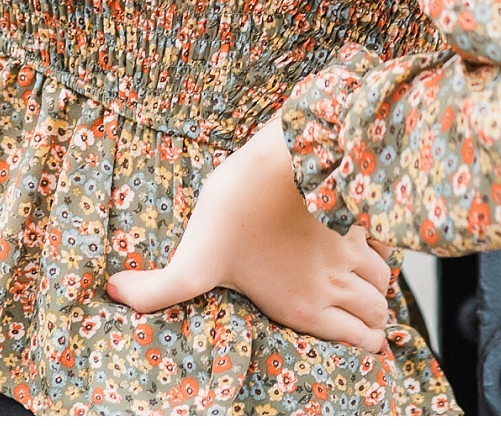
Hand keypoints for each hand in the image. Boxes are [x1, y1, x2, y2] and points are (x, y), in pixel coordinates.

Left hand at [105, 116, 395, 354]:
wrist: (279, 155)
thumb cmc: (238, 208)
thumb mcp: (194, 258)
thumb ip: (159, 286)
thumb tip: (114, 293)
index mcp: (306, 304)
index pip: (362, 341)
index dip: (363, 345)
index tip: (354, 340)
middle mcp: (337, 283)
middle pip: (379, 314)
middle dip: (372, 319)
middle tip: (353, 313)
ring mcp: (352, 247)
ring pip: (385, 280)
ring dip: (375, 286)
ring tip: (354, 283)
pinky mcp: (358, 213)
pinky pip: (386, 242)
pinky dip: (380, 249)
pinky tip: (359, 241)